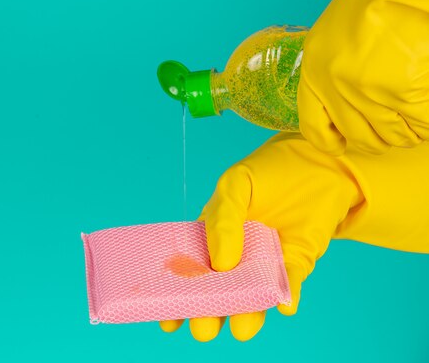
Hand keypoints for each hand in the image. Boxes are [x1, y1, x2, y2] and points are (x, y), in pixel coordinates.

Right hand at [160, 132, 362, 340]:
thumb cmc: (268, 171)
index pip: (190, 271)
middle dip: (209, 313)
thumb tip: (221, 264)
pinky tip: (284, 306)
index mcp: (211, 238)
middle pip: (219, 291)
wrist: (319, 159)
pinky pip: (290, 284)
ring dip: (247, 313)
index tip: (167, 320)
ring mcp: (266, 262)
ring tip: (243, 328)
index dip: (177, 297)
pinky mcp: (297, 263)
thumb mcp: (235, 185)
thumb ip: (223, 221)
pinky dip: (287, 295)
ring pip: (252, 295)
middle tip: (205, 327)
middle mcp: (236, 256)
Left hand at [297, 0, 428, 154]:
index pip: (314, 128)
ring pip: (393, 137)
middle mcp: (335, 88)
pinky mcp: (402, 93)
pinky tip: (426, 103)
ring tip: (416, 109)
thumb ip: (333, 73)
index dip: (330, 142)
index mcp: (314, 72)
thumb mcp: (333, 37)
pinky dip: (426, 121)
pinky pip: (420, 125)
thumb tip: (346, 106)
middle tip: (394, 123)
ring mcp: (368, 93)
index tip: (341, 144)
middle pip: (361, 138)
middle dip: (381, 137)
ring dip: (408, 130)